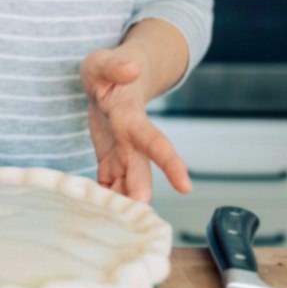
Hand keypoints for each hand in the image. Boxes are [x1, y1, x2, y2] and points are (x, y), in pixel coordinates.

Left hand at [79, 46, 191, 201]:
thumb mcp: (103, 62)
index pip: (155, 142)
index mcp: (131, 119)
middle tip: (141, 214)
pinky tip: (101, 216)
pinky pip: (108, 183)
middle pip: (140, 171)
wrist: (112, 79)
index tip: (185, 186)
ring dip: (123, 203)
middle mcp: (130, 140)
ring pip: (125, 182)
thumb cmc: (107, 70)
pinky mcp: (107, 159)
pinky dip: (106, 199)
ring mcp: (119, 152)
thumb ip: (115, 65)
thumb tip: (132, 69)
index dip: (170, 164)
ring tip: (115, 224)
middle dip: (142, 193)